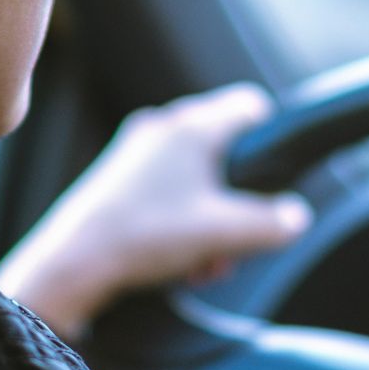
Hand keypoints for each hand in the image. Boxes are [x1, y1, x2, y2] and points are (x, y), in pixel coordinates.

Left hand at [0, 83, 312, 340]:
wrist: (73, 262)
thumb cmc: (146, 236)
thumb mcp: (224, 233)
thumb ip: (272, 223)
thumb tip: (295, 217)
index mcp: (192, 126)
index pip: (249, 106)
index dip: (271, 139)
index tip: (274, 177)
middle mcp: (163, 128)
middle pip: (224, 151)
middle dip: (238, 201)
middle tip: (237, 240)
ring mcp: (136, 152)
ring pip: (196, 178)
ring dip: (211, 220)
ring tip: (206, 262)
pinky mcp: (118, 179)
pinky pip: (167, 192)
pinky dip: (182, 223)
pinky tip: (180, 263)